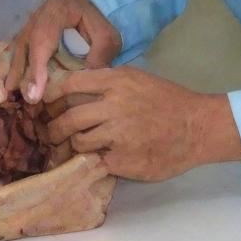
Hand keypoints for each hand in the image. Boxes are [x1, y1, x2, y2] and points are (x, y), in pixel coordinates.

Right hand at [0, 0, 120, 105]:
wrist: (79, 2)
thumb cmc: (93, 20)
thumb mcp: (106, 34)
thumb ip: (100, 55)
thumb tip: (89, 80)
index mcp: (56, 12)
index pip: (42, 40)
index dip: (36, 68)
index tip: (34, 93)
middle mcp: (34, 19)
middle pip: (21, 48)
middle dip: (16, 76)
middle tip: (11, 100)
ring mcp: (25, 29)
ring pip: (10, 52)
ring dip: (2, 75)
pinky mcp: (21, 40)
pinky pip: (8, 56)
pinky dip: (3, 74)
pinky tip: (0, 93)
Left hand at [44, 66, 240, 180]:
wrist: (197, 127)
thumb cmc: (166, 99)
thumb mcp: (135, 78)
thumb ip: (106, 81)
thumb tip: (73, 86)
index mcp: (115, 82)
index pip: (71, 84)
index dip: (51, 95)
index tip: (43, 103)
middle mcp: (114, 106)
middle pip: (68, 117)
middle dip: (52, 128)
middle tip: (48, 133)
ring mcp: (119, 135)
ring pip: (78, 142)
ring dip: (71, 146)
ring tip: (71, 148)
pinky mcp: (124, 160)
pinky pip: (95, 162)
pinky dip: (91, 161)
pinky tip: (92, 160)